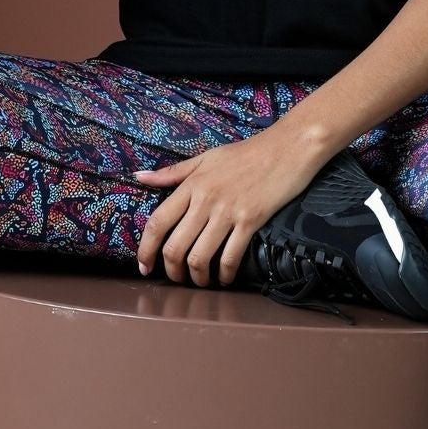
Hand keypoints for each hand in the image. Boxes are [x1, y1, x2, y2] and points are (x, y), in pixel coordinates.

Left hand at [132, 123, 327, 286]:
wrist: (288, 147)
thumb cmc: (246, 152)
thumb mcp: (205, 158)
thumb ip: (172, 172)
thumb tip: (139, 177)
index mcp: (191, 185)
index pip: (157, 223)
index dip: (146, 250)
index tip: (144, 266)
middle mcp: (205, 200)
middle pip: (175, 247)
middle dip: (172, 271)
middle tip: (177, 279)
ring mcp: (227, 212)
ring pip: (199, 257)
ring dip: (197, 277)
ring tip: (200, 281)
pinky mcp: (251, 221)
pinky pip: (230, 257)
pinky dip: (224, 274)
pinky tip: (225, 278)